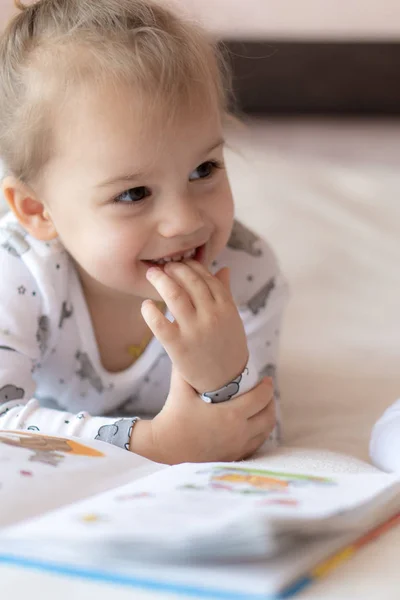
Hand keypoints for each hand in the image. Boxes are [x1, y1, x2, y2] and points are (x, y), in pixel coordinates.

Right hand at [129, 367, 274, 463]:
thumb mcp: (180, 388)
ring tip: (261, 407)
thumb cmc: (172, 416)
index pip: (260, 399)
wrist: (163, 447)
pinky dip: (258, 434)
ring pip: (264, 433)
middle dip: (270, 402)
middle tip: (265, 392)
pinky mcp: (232, 457)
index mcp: (231, 415)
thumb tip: (189, 346)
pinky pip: (255, 445)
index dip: (267, 387)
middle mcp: (239, 433)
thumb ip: (187, 367)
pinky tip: (251, 426)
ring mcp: (237, 448)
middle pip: (268, 416)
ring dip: (266, 418)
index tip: (266, 379)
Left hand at [141, 260, 247, 392]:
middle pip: (190, 282)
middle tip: (163, 266)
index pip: (207, 277)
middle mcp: (212, 316)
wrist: (226, 382)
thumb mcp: (231, 319)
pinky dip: (149, 311)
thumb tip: (222, 268)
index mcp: (226, 307)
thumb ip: (225, 293)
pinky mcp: (178, 346)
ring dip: (160, 280)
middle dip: (174, 269)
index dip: (191, 266)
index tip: (180, 263)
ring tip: (152, 274)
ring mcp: (194, 331)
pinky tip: (146, 305)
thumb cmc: (226, 346)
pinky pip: (158, 323)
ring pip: (174, 296)